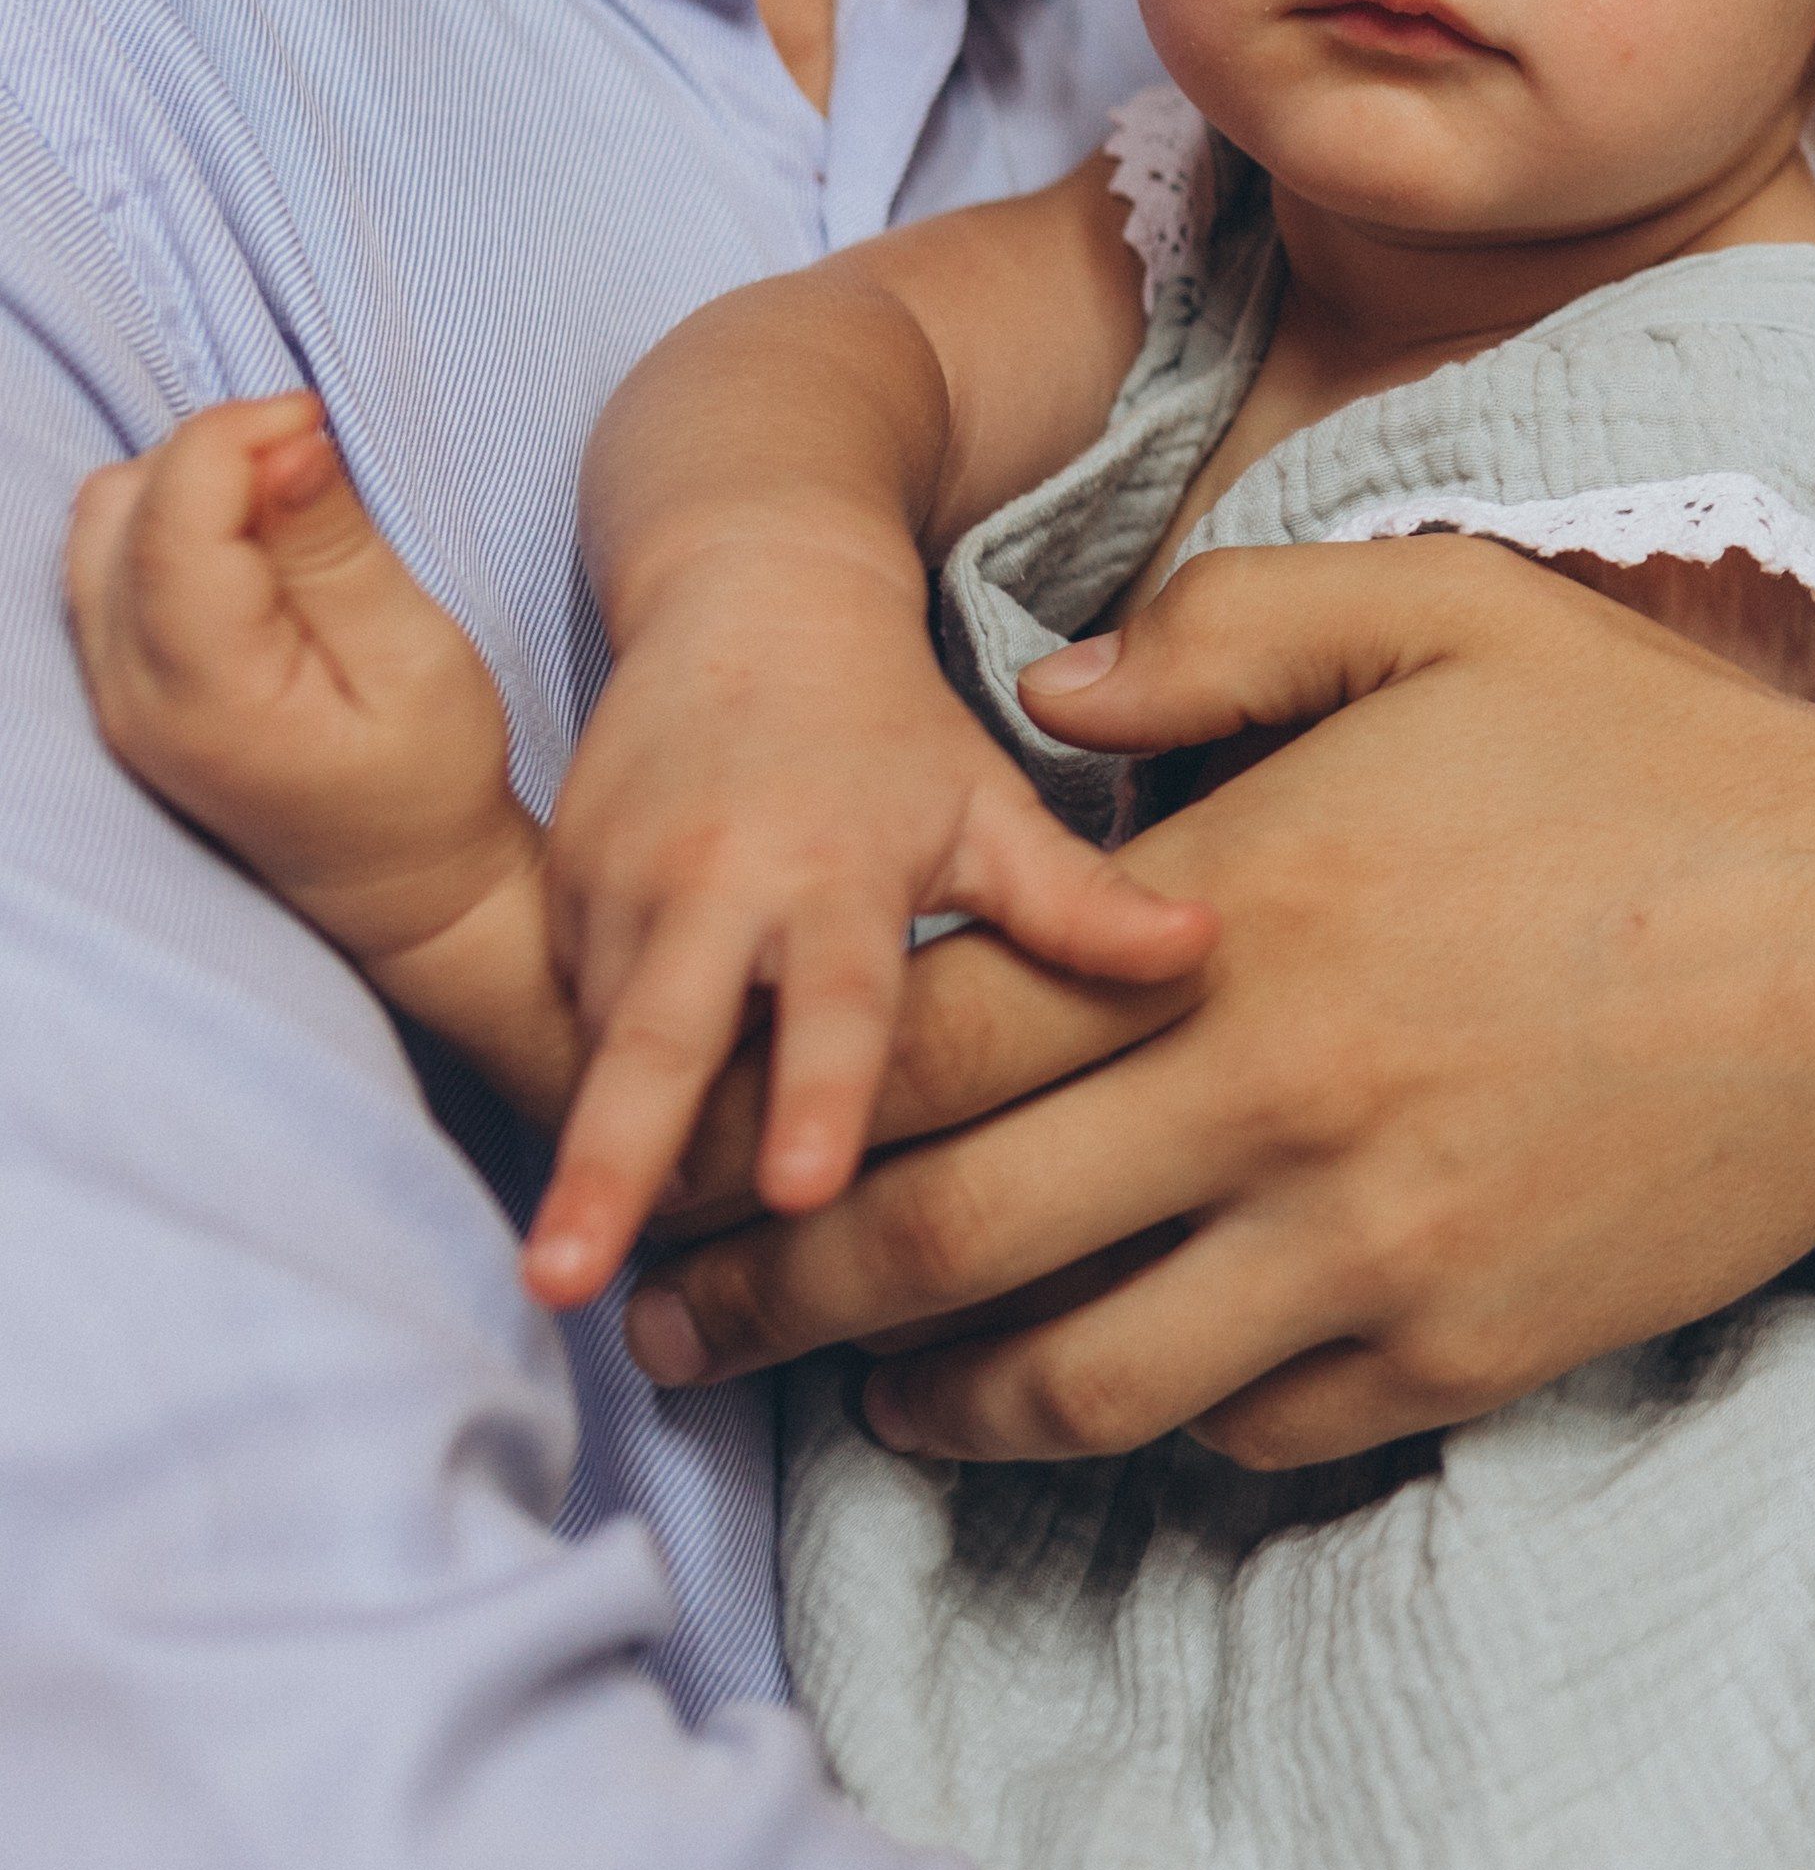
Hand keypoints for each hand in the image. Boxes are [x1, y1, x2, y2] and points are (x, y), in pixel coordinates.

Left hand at [66, 396, 530, 970]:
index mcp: (207, 697)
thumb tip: (289, 444)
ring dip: (188, 483)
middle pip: (119, 504)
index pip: (171, 516)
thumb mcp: (416, 658)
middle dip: (215, 452)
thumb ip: (337, 550)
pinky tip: (249, 546)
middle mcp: (129, 698)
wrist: (401, 886)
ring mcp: (110, 696)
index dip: (238, 434)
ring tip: (282, 509)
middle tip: (313, 471)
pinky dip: (169, 518)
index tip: (320, 424)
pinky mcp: (115, 685)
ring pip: (99, 522)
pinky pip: (104, 558)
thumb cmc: (430, 780)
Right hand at [523, 555, 1213, 1307]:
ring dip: (591, 1156)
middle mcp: (706, 884)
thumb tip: (1203, 951)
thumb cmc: (889, 725)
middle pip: (653, 1044)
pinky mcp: (555, 896)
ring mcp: (613, 890)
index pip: (830, 1001)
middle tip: (560, 1278)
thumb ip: (1078, 898)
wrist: (745, 591)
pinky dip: (576, 1102)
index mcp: (829, 869)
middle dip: (607, 1161)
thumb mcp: (987, 804)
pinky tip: (586, 1204)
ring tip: (570, 1271)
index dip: (815, 1094)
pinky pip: (559, 1020)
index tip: (799, 1193)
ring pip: (596, 1050)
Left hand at [623, 538, 1814, 1463]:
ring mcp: (1370, 1247)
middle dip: (787, 1295)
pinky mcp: (1466, 1345)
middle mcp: (1276, 1103)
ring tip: (867, 1405)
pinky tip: (1106, 1392)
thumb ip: (1224, 627)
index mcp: (1239, 919)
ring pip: (1086, 1378)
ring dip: (942, 1405)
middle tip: (681, 1330)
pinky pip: (1256, 1425)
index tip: (701, 1150)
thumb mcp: (1442, 608)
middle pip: (959, 1238)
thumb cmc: (1649, 756)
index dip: (791, 1110)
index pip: (946, 1043)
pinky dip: (1154, 1421)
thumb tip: (1051, 690)